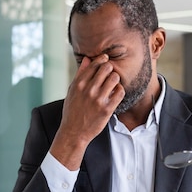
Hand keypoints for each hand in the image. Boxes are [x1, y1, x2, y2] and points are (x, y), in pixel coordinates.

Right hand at [49, 55, 123, 169]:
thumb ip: (80, 74)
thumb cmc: (72, 111)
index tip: (106, 60)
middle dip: (110, 69)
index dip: (102, 60)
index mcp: (79, 84)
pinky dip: (119, 90)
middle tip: (109, 74)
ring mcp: (98, 99)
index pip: (94, 64)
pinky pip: (120, 92)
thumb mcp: (72, 91)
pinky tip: (115, 94)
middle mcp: (88, 90)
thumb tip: (87, 59)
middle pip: (107, 68)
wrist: (73, 132)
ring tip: (112, 85)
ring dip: (115, 79)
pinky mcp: (107, 109)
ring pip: (114, 78)